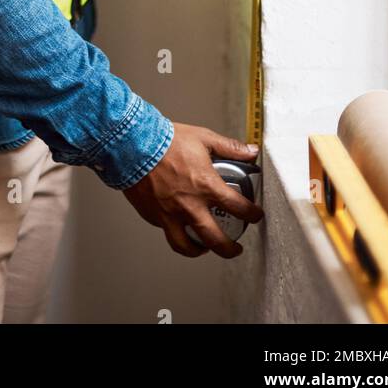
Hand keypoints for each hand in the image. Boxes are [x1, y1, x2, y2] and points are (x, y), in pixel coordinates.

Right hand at [121, 123, 263, 257]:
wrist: (133, 144)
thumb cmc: (165, 140)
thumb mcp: (203, 138)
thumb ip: (229, 147)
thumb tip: (250, 151)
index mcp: (206, 186)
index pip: (238, 208)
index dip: (252, 214)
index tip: (255, 215)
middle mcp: (190, 206)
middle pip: (216, 240)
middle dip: (230, 249)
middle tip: (234, 248)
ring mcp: (170, 214)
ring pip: (187, 246)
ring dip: (199, 250)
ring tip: (204, 247)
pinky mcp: (153, 215)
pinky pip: (167, 231)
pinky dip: (175, 231)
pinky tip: (178, 224)